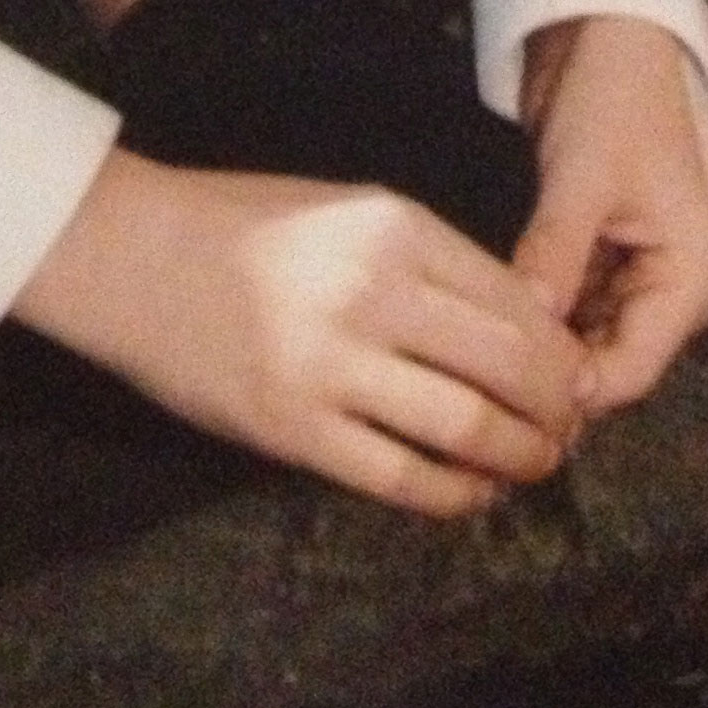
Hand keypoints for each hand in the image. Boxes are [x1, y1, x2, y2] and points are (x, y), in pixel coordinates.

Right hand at [11, 148, 584, 516]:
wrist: (128, 255)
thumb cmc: (241, 226)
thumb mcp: (346, 212)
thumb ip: (427, 262)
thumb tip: (520, 329)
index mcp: (393, 228)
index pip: (516, 300)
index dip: (564, 350)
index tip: (579, 375)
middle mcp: (372, 292)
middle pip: (509, 367)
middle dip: (559, 409)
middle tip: (571, 429)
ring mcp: (331, 365)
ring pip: (467, 428)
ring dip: (520, 456)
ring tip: (535, 464)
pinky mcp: (293, 429)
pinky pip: (400, 477)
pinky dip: (454, 495)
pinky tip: (474, 493)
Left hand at [512, 14, 707, 415]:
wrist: (605, 35)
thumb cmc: (611, 98)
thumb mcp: (582, 177)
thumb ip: (555, 254)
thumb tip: (521, 330)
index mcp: (691, 278)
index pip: (631, 370)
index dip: (569, 391)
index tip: (499, 398)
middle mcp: (673, 290)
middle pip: (608, 365)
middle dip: (548, 379)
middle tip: (472, 393)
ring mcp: (637, 277)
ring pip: (584, 343)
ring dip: (538, 352)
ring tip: (471, 369)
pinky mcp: (602, 260)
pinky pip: (569, 310)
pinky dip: (535, 320)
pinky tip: (487, 329)